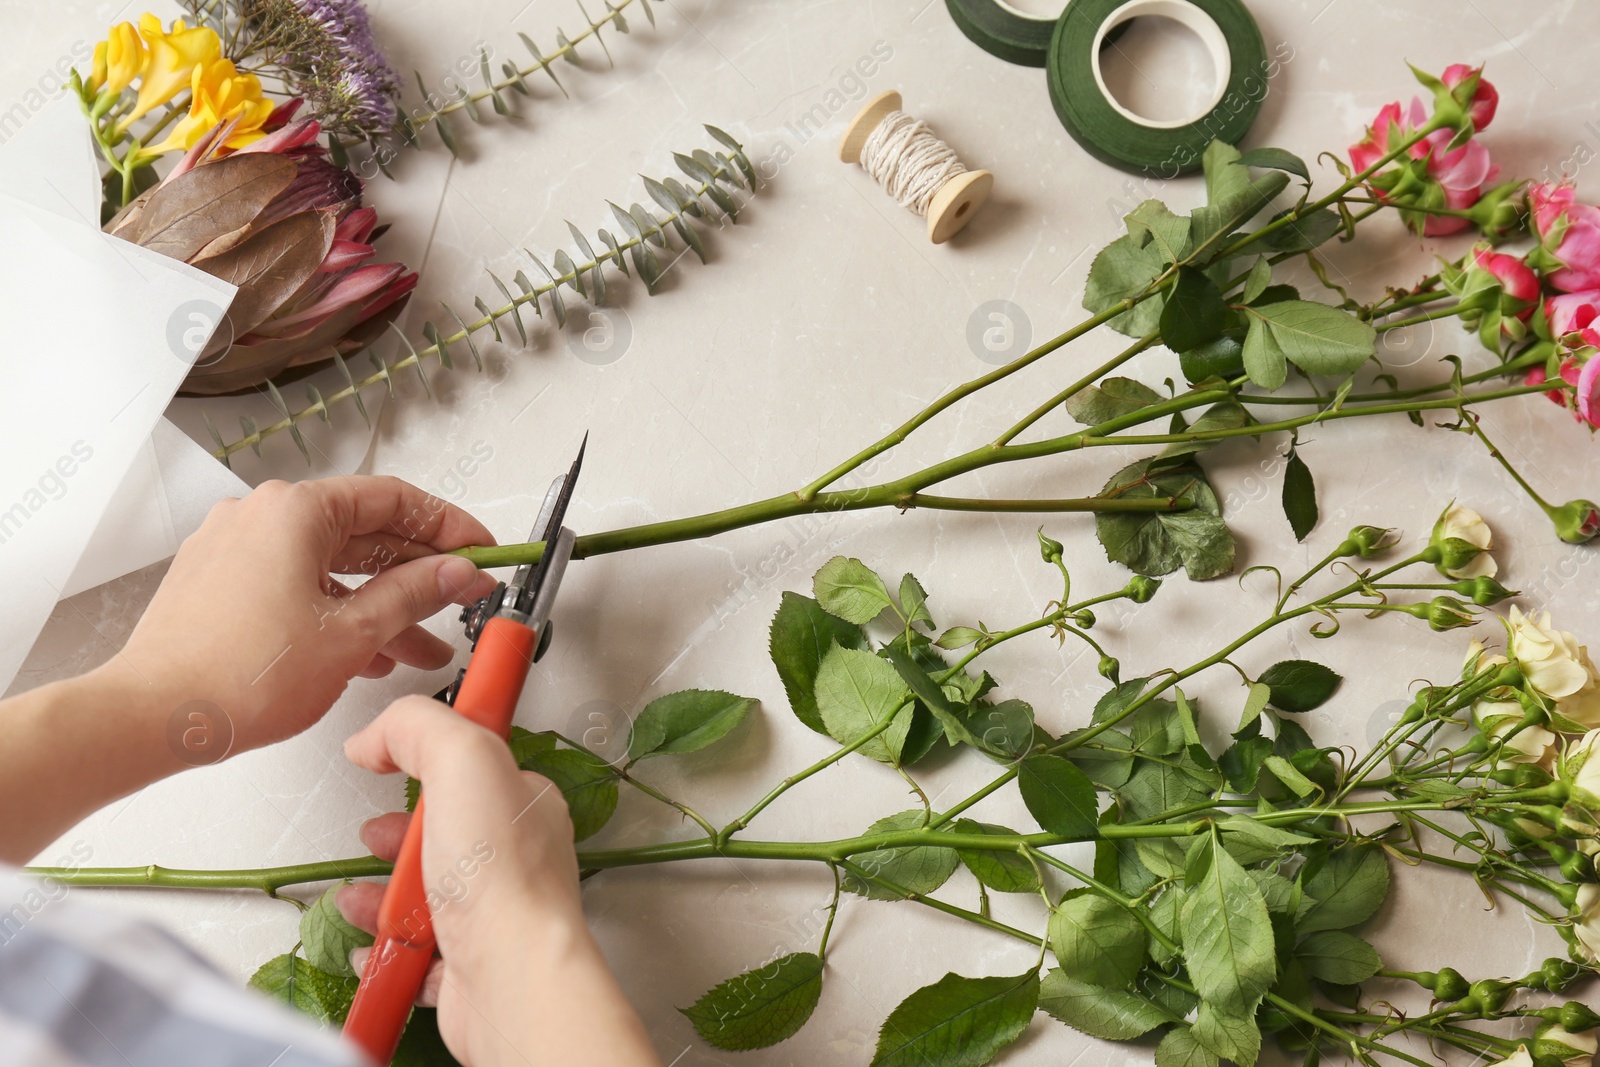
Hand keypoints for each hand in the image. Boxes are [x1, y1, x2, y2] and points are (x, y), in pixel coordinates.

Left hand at [0, 476, 501, 862]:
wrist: (152, 717)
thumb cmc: (239, 676)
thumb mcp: (353, 634)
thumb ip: (415, 594)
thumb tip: (458, 571)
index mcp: (294, 511)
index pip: (392, 499)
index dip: (448, 525)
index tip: (482, 549)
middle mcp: (260, 517)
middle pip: (362, 532)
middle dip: (419, 572)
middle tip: (464, 595)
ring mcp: (236, 550)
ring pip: (331, 567)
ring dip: (382, 603)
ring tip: (425, 647)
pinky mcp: (222, 586)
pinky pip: (298, 585)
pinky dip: (338, 611)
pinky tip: (369, 652)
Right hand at [339, 697, 659, 1066]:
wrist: (509, 975)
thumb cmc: (497, 873)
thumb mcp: (462, 758)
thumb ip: (418, 726)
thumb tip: (374, 735)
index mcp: (523, 804)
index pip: (475, 768)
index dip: (428, 762)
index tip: (390, 764)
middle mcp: (516, 859)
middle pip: (446, 834)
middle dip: (398, 835)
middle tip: (374, 838)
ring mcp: (494, 913)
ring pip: (427, 895)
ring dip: (381, 894)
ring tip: (354, 898)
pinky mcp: (469, 964)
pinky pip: (418, 953)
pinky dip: (385, 946)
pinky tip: (367, 944)